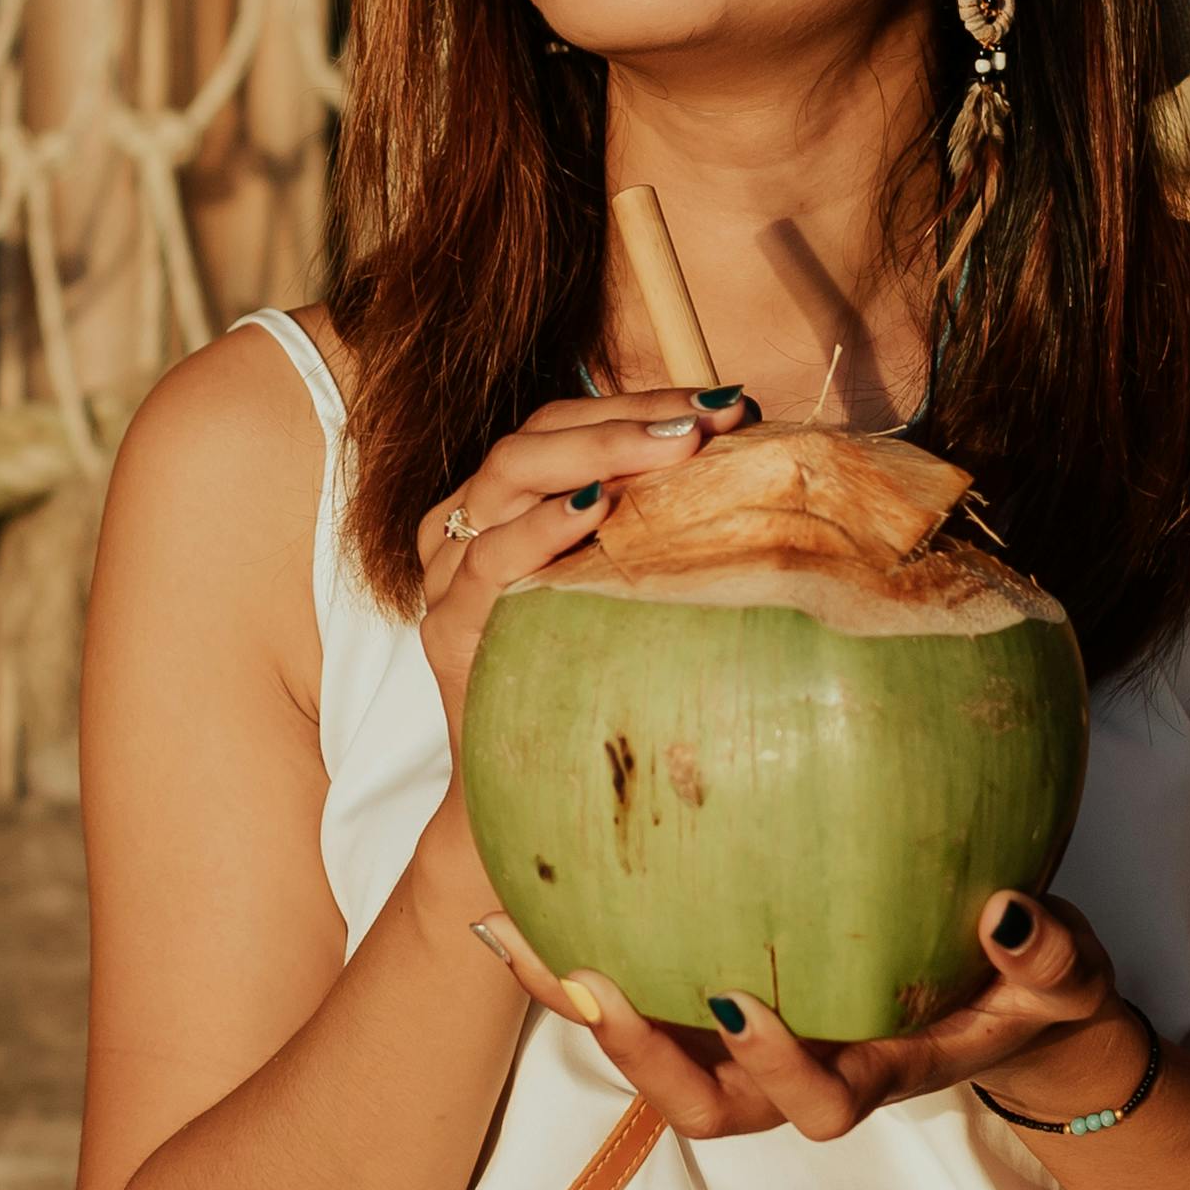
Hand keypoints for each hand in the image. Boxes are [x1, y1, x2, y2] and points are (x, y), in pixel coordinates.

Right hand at [411, 382, 756, 748]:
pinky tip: (599, 511)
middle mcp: (462, 524)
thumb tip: (743, 456)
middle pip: (536, 436)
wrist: (522, 786)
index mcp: (498, 502)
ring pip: (509, 475)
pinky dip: (544, 528)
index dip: (640, 403)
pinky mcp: (446, 627)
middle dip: (629, 420)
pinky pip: (491, 559)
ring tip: (675, 449)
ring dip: (598, 453)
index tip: (723, 404)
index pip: (564, 422)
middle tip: (708, 421)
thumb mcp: (614, 584)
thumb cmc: (582, 676)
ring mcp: (447, 574)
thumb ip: (644, 522)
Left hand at [472, 884, 1150, 1146]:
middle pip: (704, 1108)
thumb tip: (1007, 917)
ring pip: (652, 1058)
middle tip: (597, 982)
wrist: (1002, 991)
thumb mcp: (1063, 975)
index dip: (775, 1067)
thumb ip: (1048, 957)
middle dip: (644, 1060)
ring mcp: (750, 1047)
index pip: (815, 1103)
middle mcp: (798, 1075)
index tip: (741, 1001)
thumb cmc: (1030, 986)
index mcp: (874, 1075)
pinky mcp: (718, 1003)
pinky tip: (523, 896)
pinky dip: (579, 959)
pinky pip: (641, 989)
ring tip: (523, 938)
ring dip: (585, 1011)